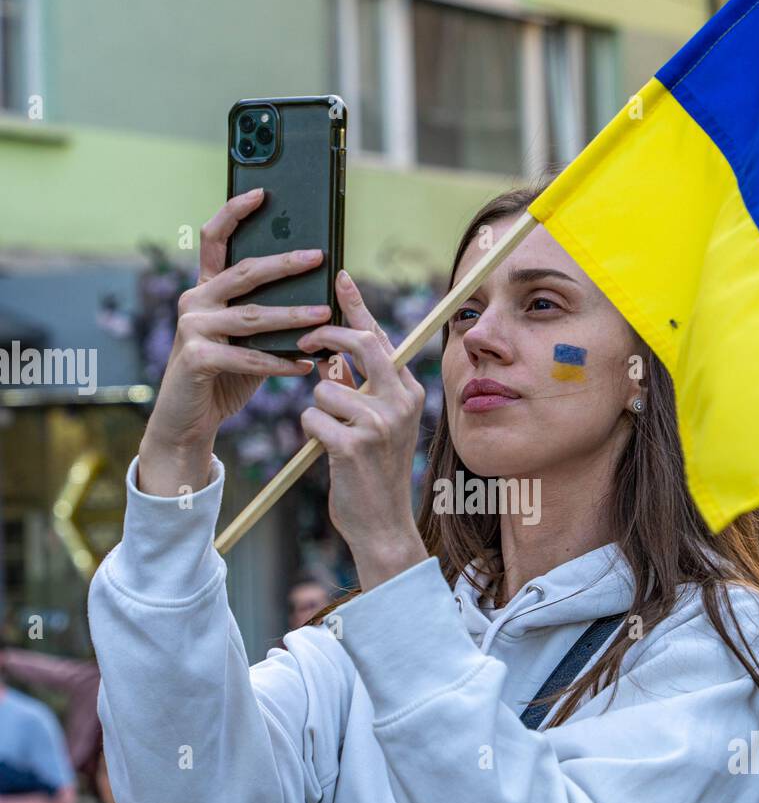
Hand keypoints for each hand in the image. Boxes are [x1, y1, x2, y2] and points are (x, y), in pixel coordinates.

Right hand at [139, 188, 330, 494]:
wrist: (188, 421)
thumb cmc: (223, 378)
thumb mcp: (246, 342)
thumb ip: (268, 319)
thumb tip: (317, 302)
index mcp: (206, 290)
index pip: (215, 240)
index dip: (234, 213)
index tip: (261, 194)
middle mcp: (194, 302)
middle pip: (244, 273)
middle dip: (284, 264)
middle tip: (318, 257)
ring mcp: (191, 328)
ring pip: (252, 316)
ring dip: (292, 317)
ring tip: (325, 317)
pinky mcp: (195, 357)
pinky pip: (246, 356)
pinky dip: (279, 362)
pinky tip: (305, 365)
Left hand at [296, 271, 427, 588]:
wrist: (382, 525)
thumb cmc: (373, 472)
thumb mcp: (377, 424)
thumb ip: (361, 388)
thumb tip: (334, 354)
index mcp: (409, 392)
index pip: (380, 337)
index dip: (357, 306)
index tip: (340, 276)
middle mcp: (401, 402)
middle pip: (359, 345)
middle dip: (326, 338)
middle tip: (305, 343)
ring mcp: (380, 423)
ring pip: (324, 387)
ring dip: (316, 409)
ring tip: (333, 436)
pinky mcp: (353, 445)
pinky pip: (312, 416)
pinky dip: (312, 432)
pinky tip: (328, 453)